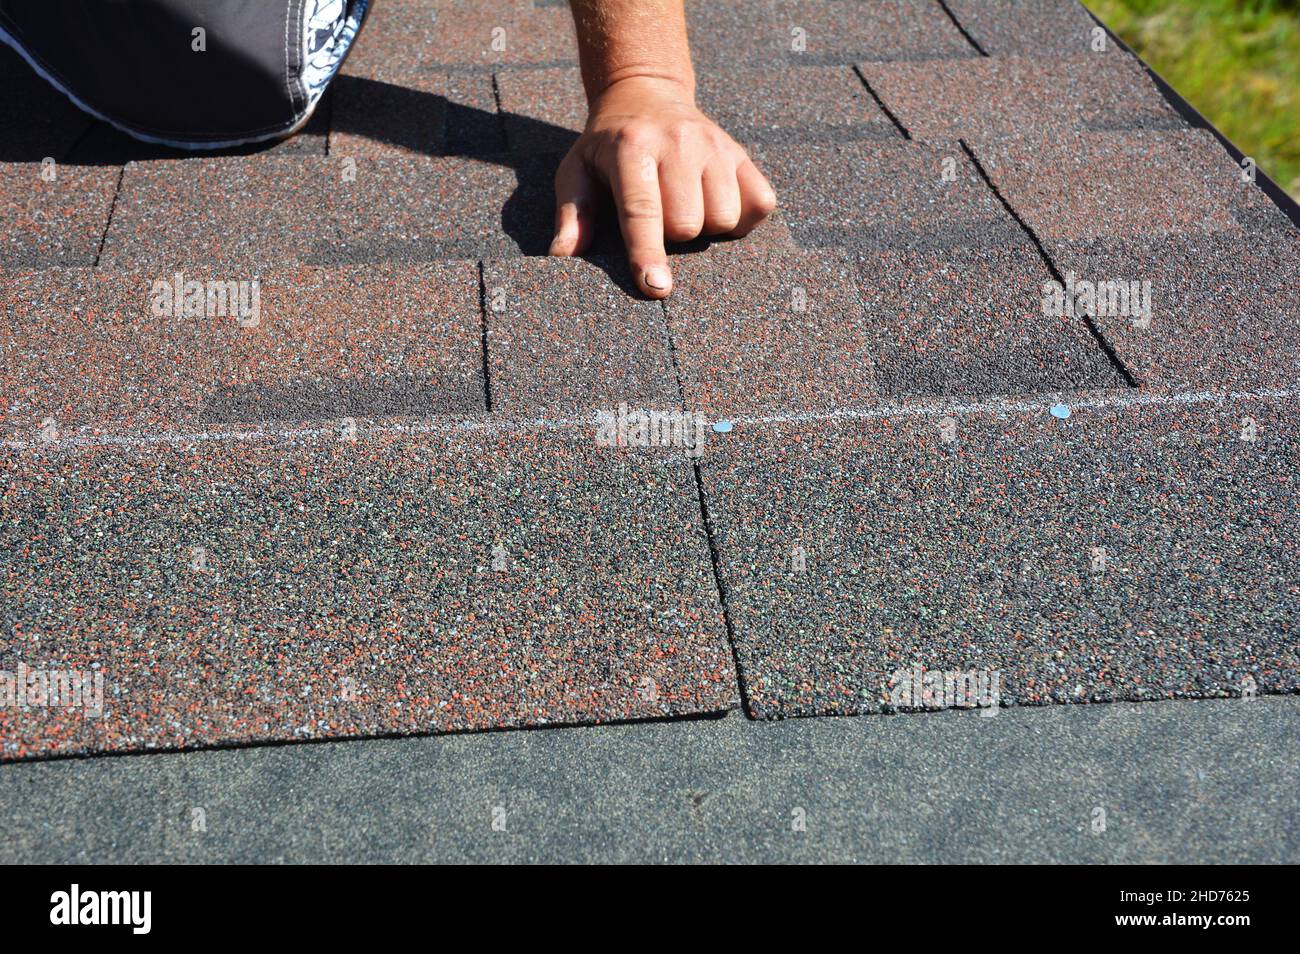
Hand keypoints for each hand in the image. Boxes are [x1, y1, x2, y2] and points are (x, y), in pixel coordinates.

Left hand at [548, 75, 776, 297]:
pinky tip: (715, 206)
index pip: (642, 210)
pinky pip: (760, 204)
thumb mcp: (576, 171)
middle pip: (688, 223)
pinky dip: (742, 219)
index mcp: (631, 148)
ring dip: (706, 229)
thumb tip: (561, 257)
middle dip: (672, 237)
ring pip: (725, 219)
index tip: (655, 288)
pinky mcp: (741, 153)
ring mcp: (715, 145)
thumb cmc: (607, 146)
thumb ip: (571, 215)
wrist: (646, 94)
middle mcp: (678, 142)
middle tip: (658, 218)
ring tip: (685, 209)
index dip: (648, 252)